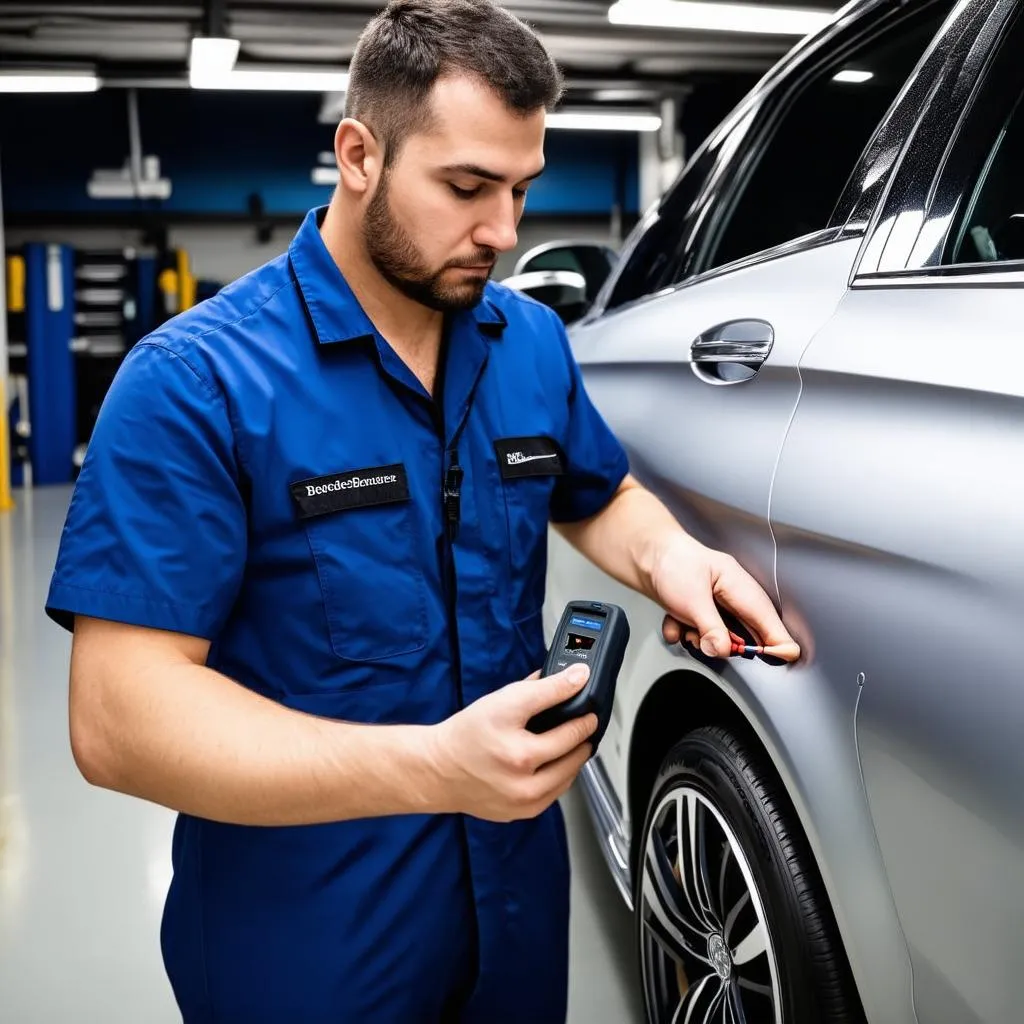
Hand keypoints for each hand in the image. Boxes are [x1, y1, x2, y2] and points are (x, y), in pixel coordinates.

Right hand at [428, 664, 597, 821]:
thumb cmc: (468, 733)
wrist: (440, 769)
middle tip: (582, 724)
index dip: (585, 716)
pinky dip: (558, 776)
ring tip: (567, 742)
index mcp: (521, 754)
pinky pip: (554, 793)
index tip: (590, 710)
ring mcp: (524, 803)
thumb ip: (546, 687)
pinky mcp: (522, 813)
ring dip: (573, 759)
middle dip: (582, 738)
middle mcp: (524, 783)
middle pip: (575, 757)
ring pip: (569, 778)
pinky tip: (551, 762)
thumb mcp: (505, 700)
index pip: (571, 731)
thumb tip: (578, 677)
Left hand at [651, 533, 800, 662]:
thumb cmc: (671, 563)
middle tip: (711, 644)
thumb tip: (723, 650)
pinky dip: (684, 632)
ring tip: (687, 630)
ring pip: (720, 636)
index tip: (783, 659)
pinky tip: (673, 623)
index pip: (769, 619)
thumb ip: (711, 628)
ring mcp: (715, 603)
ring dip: (701, 639)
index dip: (779, 641)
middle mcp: (732, 594)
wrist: (643, 553)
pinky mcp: (699, 610)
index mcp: (739, 585)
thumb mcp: (693, 600)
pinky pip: (698, 632)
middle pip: (747, 632)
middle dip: (727, 644)